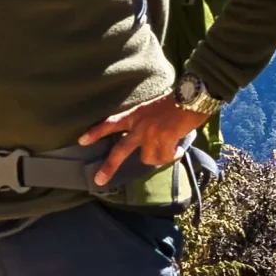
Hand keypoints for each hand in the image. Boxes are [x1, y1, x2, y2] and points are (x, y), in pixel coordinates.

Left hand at [77, 93, 212, 188]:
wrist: (193, 95)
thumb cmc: (176, 100)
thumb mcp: (154, 108)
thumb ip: (147, 122)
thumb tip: (150, 141)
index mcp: (135, 114)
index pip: (111, 123)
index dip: (96, 132)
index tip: (81, 141)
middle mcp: (140, 125)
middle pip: (120, 150)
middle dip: (109, 167)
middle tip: (99, 180)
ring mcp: (152, 133)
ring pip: (148, 158)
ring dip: (158, 158)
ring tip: (169, 152)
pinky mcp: (165, 139)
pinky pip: (164, 157)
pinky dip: (172, 156)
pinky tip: (178, 150)